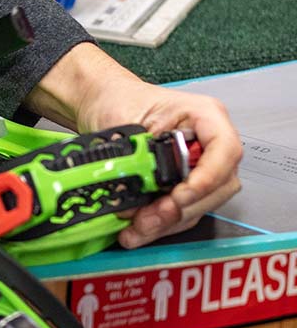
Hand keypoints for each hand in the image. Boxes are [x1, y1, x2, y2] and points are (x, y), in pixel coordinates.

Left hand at [26, 43, 242, 247]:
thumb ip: (135, 156)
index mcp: (203, 115)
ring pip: (200, 204)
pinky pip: (182, 210)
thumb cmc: (117, 98)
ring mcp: (199, 164)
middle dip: (182, 208)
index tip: (179, 196)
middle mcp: (208, 141)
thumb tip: (135, 193)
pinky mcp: (182, 182)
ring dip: (168, 222)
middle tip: (149, 218)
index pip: (225, 150)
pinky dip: (161, 223)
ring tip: (137, 228)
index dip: (207, 178)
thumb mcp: (123, 120)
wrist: (102, 101)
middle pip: (217, 185)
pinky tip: (138, 228)